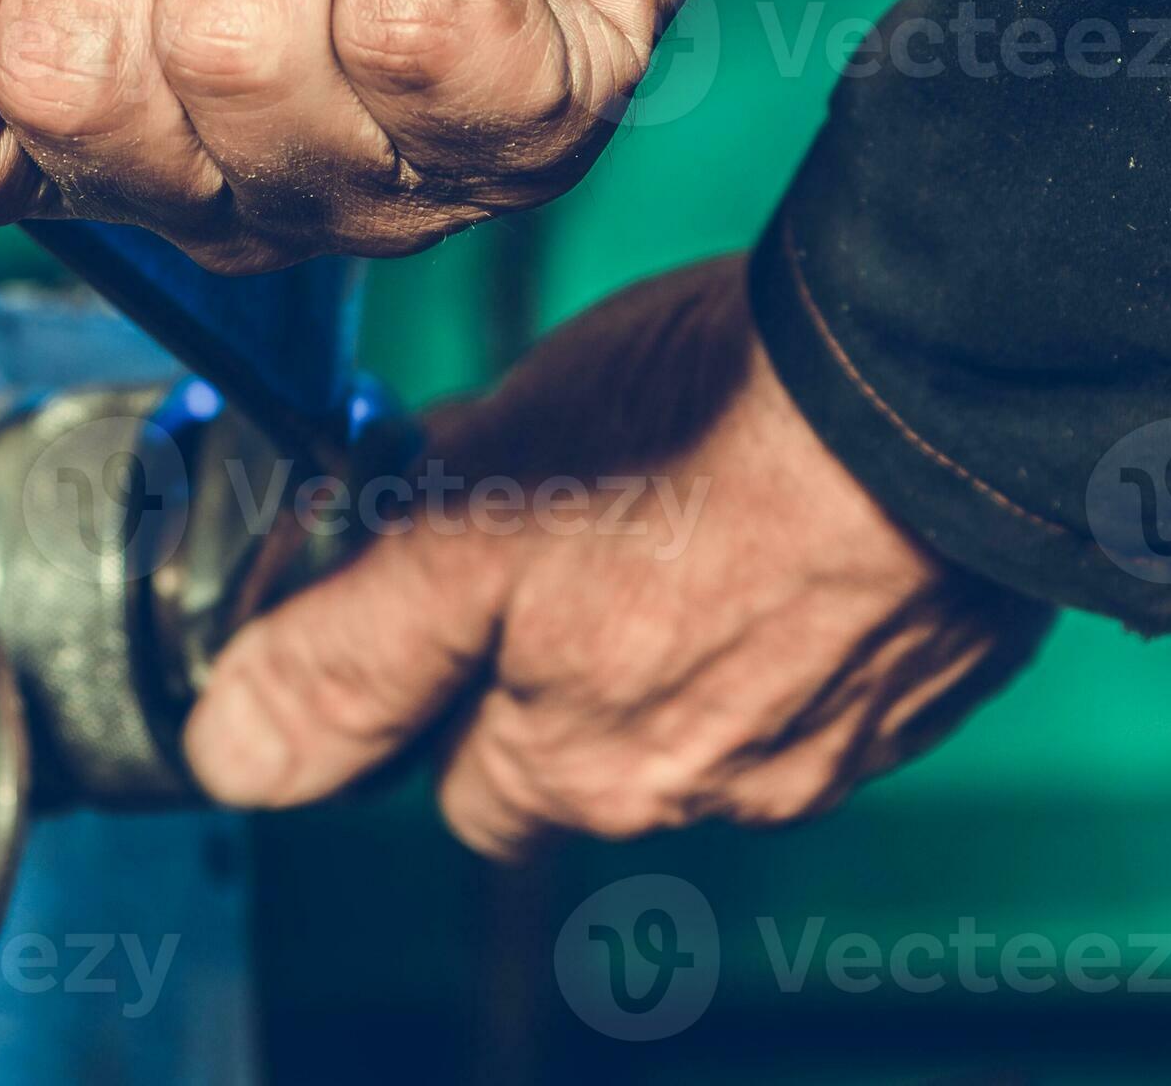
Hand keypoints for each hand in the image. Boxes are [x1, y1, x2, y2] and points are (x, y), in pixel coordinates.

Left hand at [178, 256, 1052, 855]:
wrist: (926, 380)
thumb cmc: (696, 432)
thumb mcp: (468, 524)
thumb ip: (353, 654)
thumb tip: (235, 757)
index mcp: (584, 765)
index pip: (465, 790)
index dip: (440, 690)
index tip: (445, 593)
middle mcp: (714, 787)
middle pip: (589, 756)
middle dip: (562, 666)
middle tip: (566, 522)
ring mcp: (838, 736)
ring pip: (709, 709)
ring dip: (681, 630)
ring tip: (686, 485)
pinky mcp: (935, 667)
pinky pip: (832, 661)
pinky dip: (798, 602)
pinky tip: (789, 500)